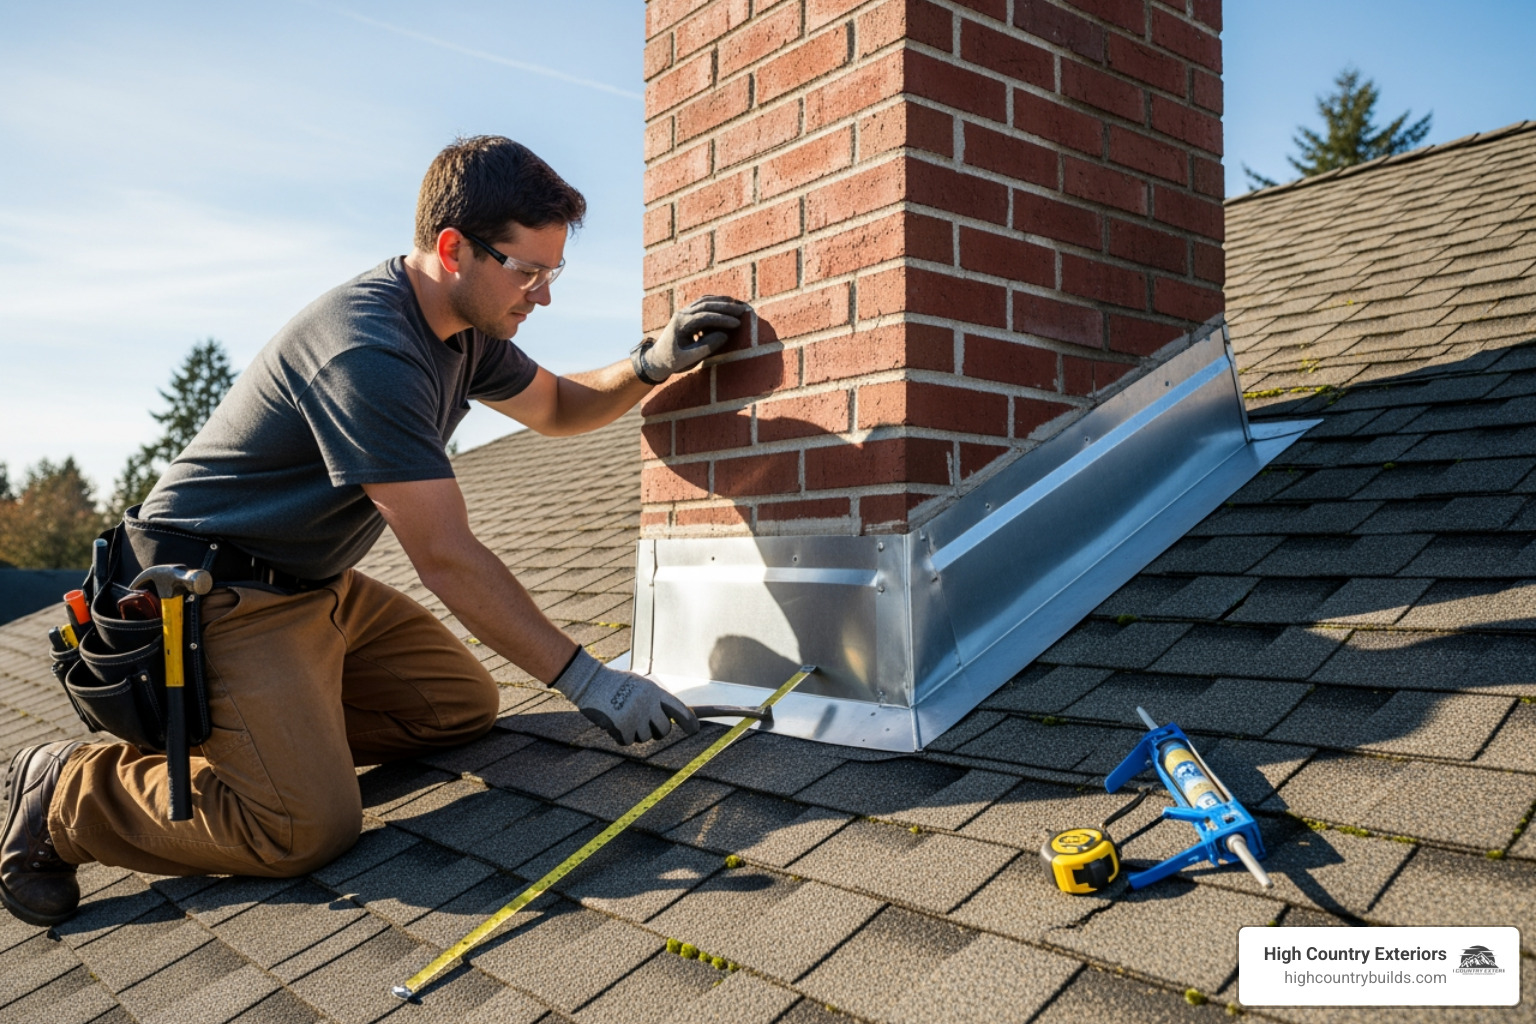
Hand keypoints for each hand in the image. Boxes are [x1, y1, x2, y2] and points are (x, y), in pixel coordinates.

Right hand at [551, 647, 699, 744]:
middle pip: (664, 730)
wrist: (590, 681)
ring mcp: (636, 716)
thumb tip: (672, 716)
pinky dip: (621, 736)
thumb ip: (654, 699)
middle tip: (644, 725)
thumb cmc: (615, 683)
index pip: (680, 709)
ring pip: (645, 737)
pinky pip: (628, 741)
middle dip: (657, 731)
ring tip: (623, 716)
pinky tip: (613, 722)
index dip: (690, 721)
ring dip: (636, 732)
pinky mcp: (622, 727)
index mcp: (654, 692)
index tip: (695, 730)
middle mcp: (649, 704)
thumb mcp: (639, 685)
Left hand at [632, 295, 750, 383]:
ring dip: (722, 302)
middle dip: (725, 307)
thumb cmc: (671, 362)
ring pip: (704, 301)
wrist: (656, 359)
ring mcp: (684, 312)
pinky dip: (716, 303)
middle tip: (743, 310)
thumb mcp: (688, 359)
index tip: (737, 323)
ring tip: (738, 305)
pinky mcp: (687, 314)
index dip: (722, 319)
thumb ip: (706, 347)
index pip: (704, 317)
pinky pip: (702, 304)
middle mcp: (682, 314)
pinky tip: (727, 305)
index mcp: (680, 323)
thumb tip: (725, 336)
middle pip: (706, 304)